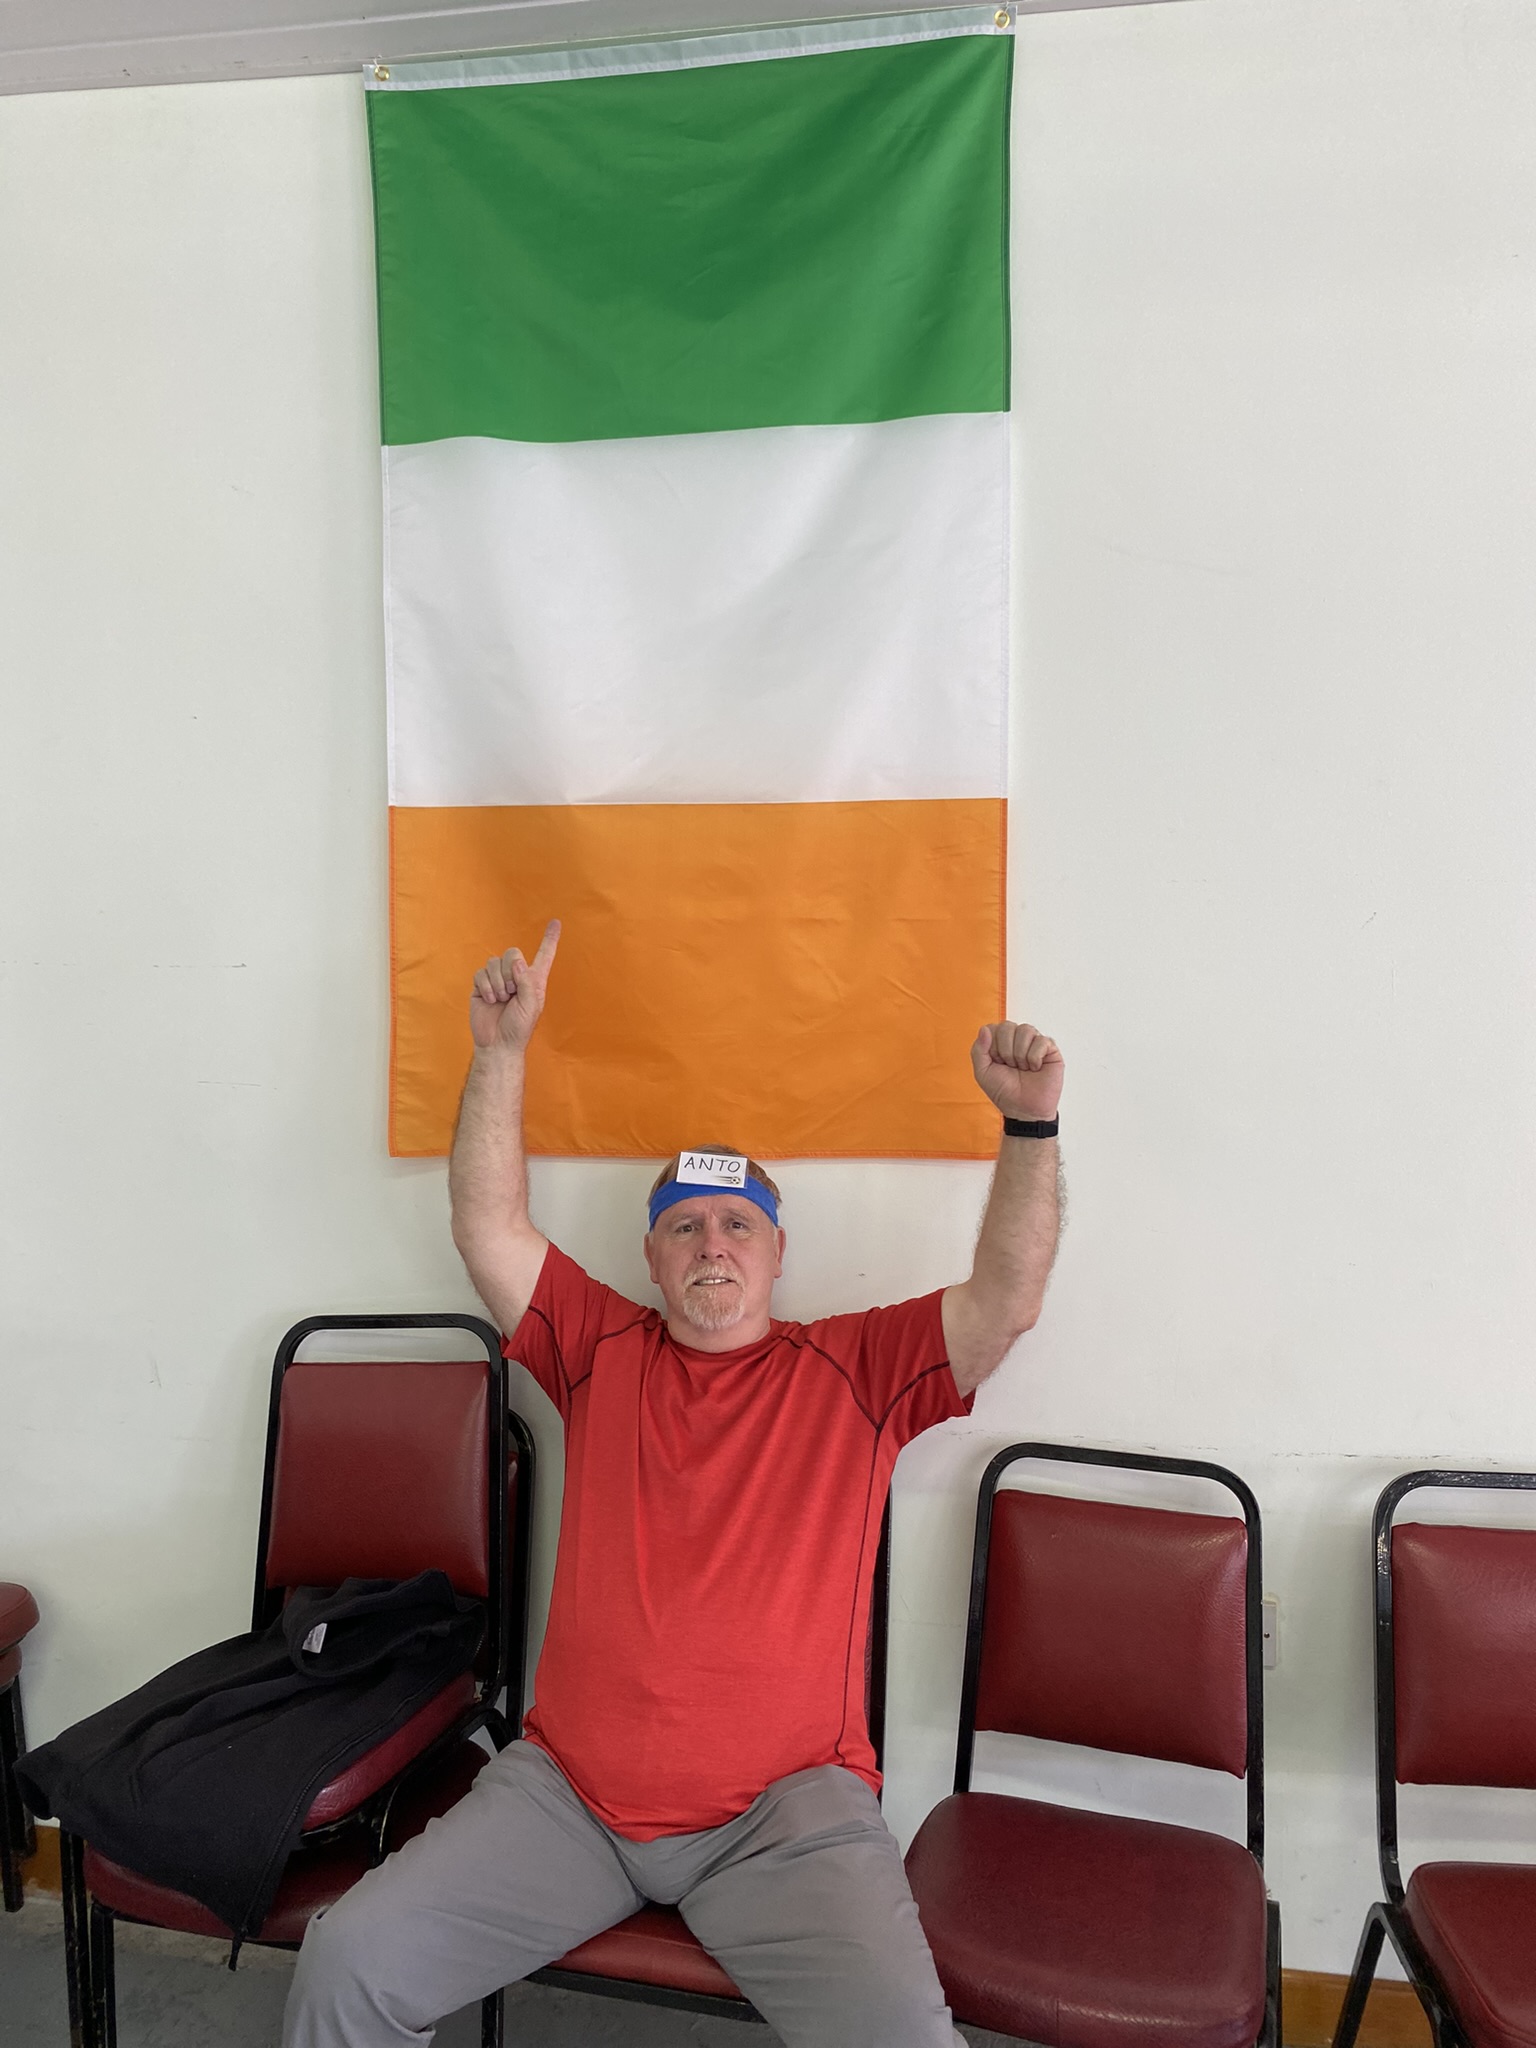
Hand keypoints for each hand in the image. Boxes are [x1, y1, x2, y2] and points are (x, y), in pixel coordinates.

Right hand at [470, 922, 560, 1053]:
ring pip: (494, 962)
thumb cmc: (519, 1028)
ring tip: (501, 1000)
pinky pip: (480, 973)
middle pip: (512, 953)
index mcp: (533, 980)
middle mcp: (516, 976)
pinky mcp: (481, 986)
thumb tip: (517, 963)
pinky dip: (486, 986)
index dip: (549, 939)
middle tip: (511, 993)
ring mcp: (497, 980)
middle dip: (510, 972)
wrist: (497, 1043)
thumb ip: (527, 982)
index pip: (544, 955)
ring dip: (498, 982)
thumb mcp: (532, 1005)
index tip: (556, 922)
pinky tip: (490, 1000)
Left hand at [970, 1021, 1063, 1122]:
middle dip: (1006, 1051)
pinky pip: (1041, 1040)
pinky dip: (1034, 1058)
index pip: (992, 1028)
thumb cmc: (1004, 1091)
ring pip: (1025, 1030)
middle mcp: (1017, 1038)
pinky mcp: (1050, 1049)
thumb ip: (978, 1050)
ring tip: (1023, 1068)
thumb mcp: (983, 1072)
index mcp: (999, 1041)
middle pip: (1007, 1026)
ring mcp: (1034, 1041)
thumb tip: (985, 1029)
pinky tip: (1035, 1068)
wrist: (1023, 1109)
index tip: (997, 1063)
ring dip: (1020, 1055)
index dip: (992, 1047)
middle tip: (1011, 1067)